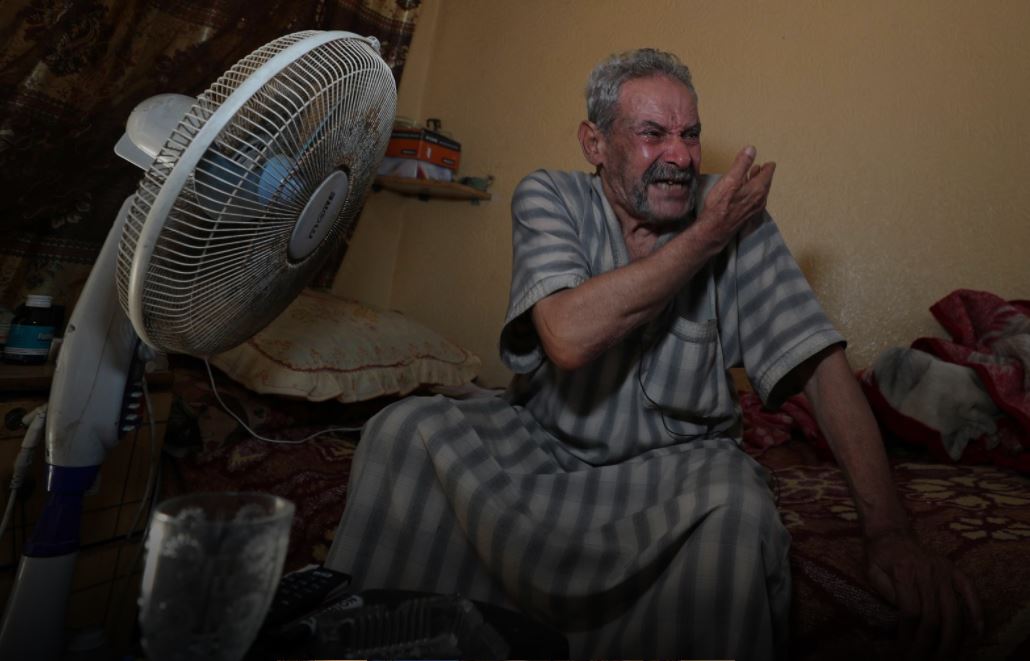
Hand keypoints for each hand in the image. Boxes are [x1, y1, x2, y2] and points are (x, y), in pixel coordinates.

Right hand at [695, 145, 775, 249]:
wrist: (715, 230)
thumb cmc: (720, 205)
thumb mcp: (729, 180)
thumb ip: (741, 164)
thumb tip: (751, 149)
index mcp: (758, 188)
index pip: (768, 173)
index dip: (768, 166)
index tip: (768, 162)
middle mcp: (760, 199)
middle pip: (765, 183)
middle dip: (763, 174)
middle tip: (761, 167)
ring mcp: (755, 208)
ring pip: (760, 192)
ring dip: (757, 183)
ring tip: (753, 176)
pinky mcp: (748, 215)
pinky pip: (755, 200)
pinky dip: (752, 192)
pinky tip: (745, 192)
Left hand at [865, 529, 983, 658]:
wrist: (892, 533)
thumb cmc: (879, 557)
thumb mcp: (872, 572)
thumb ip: (886, 592)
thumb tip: (903, 618)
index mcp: (903, 571)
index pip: (910, 612)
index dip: (908, 636)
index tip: (904, 653)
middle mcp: (927, 571)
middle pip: (933, 616)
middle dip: (929, 644)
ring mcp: (944, 570)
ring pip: (952, 611)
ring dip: (951, 639)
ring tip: (946, 657)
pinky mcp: (955, 570)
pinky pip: (970, 592)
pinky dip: (976, 612)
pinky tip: (977, 633)